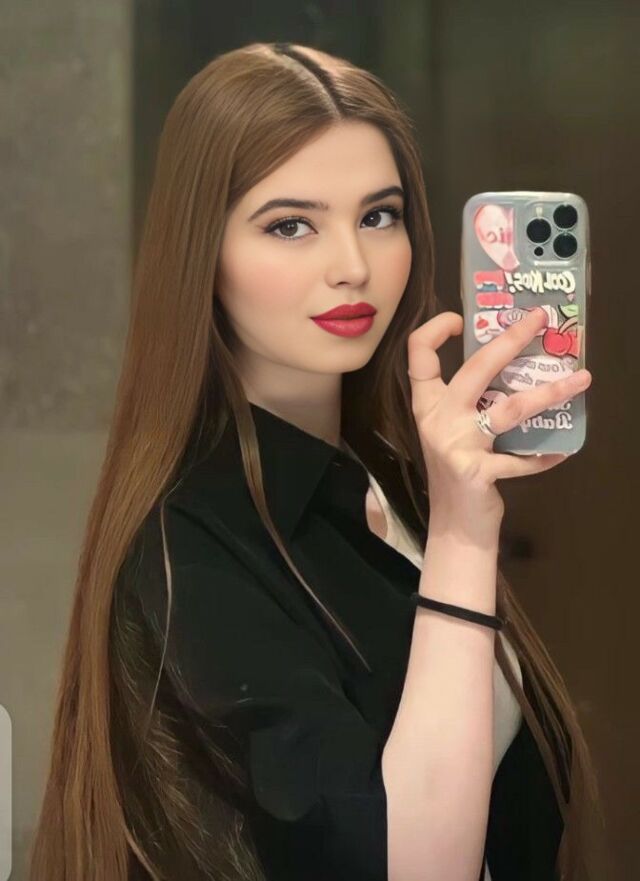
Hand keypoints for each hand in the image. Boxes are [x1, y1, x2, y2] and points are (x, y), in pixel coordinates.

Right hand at [407, 306, 591, 528]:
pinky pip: (521, 458)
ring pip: (510, 408)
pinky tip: (562, 451)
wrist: (454, 527)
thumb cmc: (457, 473)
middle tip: (540, 319)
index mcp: (427, 405)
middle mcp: (437, 419)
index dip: (435, 329)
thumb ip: (468, 403)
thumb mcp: (453, 431)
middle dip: (511, 339)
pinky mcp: (476, 471)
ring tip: (581, 380)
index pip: (418, 355)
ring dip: (550, 392)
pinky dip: (545, 456)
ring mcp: (455, 445)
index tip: (460, 320)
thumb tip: (513, 368)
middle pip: (475, 368)